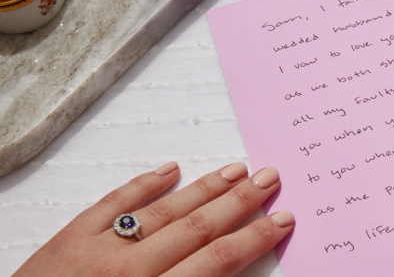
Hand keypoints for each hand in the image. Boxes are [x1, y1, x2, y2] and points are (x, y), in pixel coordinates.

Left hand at [13, 162, 293, 276]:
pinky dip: (143, 185)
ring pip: (164, 210)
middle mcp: (130, 272)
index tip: (281, 220)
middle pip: (198, 227)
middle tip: (269, 177)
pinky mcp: (69, 238)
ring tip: (236, 169)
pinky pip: (113, 204)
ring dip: (205, 188)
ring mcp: (98, 250)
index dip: (254, 239)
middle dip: (240, 202)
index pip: (216, 263)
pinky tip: (169, 170)